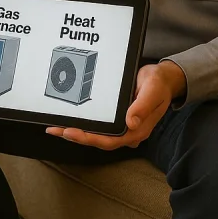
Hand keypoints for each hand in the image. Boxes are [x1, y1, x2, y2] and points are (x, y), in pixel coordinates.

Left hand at [46, 62, 184, 149]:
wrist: (163, 78)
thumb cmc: (158, 83)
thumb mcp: (152, 90)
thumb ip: (143, 105)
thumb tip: (130, 122)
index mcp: (137, 129)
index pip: (109, 140)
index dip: (89, 138)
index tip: (70, 132)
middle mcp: (129, 131)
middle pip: (99, 140)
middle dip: (76, 136)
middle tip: (54, 129)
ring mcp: (123, 126)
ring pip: (97, 134)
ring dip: (76, 132)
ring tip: (55, 127)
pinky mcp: (117, 118)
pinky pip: (99, 125)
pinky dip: (83, 123)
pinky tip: (70, 119)